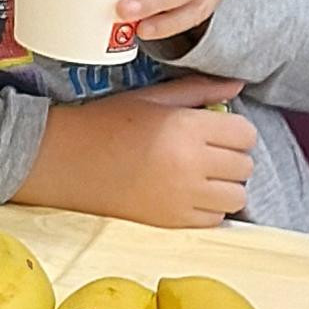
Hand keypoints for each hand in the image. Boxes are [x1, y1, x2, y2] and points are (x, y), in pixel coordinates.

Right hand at [18, 78, 256, 228]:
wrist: (62, 161)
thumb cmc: (103, 123)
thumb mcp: (150, 98)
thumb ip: (197, 91)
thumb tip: (236, 86)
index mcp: (185, 128)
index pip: (245, 133)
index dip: (234, 131)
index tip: (216, 131)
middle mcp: (190, 164)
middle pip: (244, 165)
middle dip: (230, 157)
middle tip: (206, 152)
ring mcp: (182, 197)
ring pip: (236, 196)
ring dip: (224, 186)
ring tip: (200, 176)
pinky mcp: (171, 221)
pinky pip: (215, 218)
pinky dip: (208, 207)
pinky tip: (185, 193)